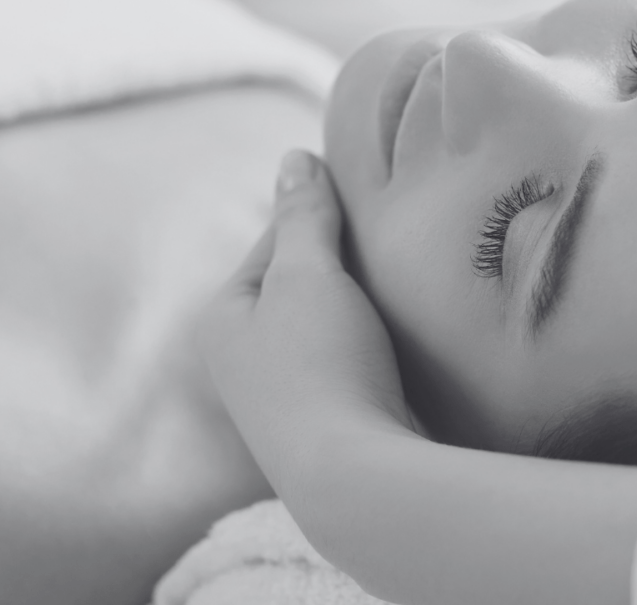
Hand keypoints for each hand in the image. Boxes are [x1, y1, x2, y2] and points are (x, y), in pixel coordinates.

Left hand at [196, 150, 411, 487]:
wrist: (357, 478)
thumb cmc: (322, 367)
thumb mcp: (306, 275)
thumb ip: (304, 215)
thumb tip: (295, 158)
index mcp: (223, 318)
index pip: (276, 239)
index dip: (325, 215)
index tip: (372, 196)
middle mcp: (245, 360)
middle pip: (305, 283)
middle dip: (347, 262)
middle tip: (398, 235)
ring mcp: (287, 397)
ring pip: (335, 324)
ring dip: (369, 305)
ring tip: (410, 282)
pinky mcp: (332, 423)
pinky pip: (358, 361)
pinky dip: (382, 343)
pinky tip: (413, 336)